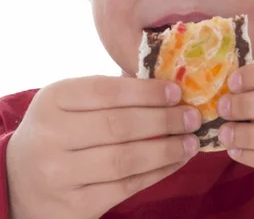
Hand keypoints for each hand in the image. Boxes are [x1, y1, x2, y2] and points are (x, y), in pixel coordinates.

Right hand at [6, 76, 201, 218]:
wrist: (19, 182)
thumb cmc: (60, 132)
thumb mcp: (73, 103)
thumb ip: (113, 93)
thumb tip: (171, 87)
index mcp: (53, 100)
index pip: (107, 91)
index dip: (147, 92)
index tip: (178, 92)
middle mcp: (51, 136)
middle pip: (119, 126)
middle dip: (165, 120)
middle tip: (193, 117)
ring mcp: (59, 175)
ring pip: (125, 160)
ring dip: (167, 150)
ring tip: (191, 141)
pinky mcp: (73, 206)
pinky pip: (126, 187)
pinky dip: (158, 173)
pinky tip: (176, 161)